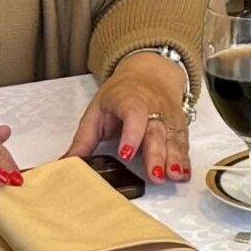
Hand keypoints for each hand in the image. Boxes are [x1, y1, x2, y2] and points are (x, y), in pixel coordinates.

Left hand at [66, 52, 192, 182]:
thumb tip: (66, 163)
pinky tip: (184, 174)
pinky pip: (183, 143)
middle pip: (156, 132)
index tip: (126, 153)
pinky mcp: (179, 125)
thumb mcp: (97, 111)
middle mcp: (153, 107)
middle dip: (156, 155)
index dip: (131, 134)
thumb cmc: (121, 93)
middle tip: (154, 175)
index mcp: (130, 100)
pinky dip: (185, 159)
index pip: (133, 115)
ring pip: (173, 138)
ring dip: (175, 159)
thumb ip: (83, 140)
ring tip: (174, 176)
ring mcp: (168, 116)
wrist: (150, 73)